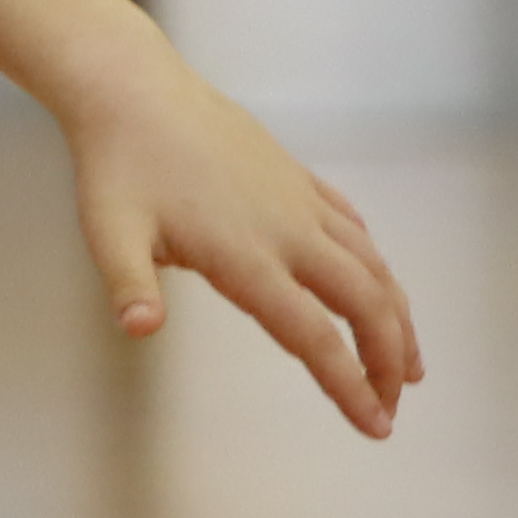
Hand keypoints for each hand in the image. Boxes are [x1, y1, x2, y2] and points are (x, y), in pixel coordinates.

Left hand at [60, 48, 421, 436]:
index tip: (375, 425)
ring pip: (372, 266)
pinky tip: (378, 288)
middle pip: (364, 303)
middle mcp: (288, 230)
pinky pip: (353, 228)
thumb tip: (137, 328)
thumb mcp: (108, 233)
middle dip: (388, 360)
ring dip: (396, 318)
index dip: (349, 384)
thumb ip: (128, 284)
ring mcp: (299, 202)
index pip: (312, 334)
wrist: (135, 92)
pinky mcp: (297, 180)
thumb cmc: (116, 168)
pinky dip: (375, 266)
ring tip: (409, 365)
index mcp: (245, 255)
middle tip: (394, 409)